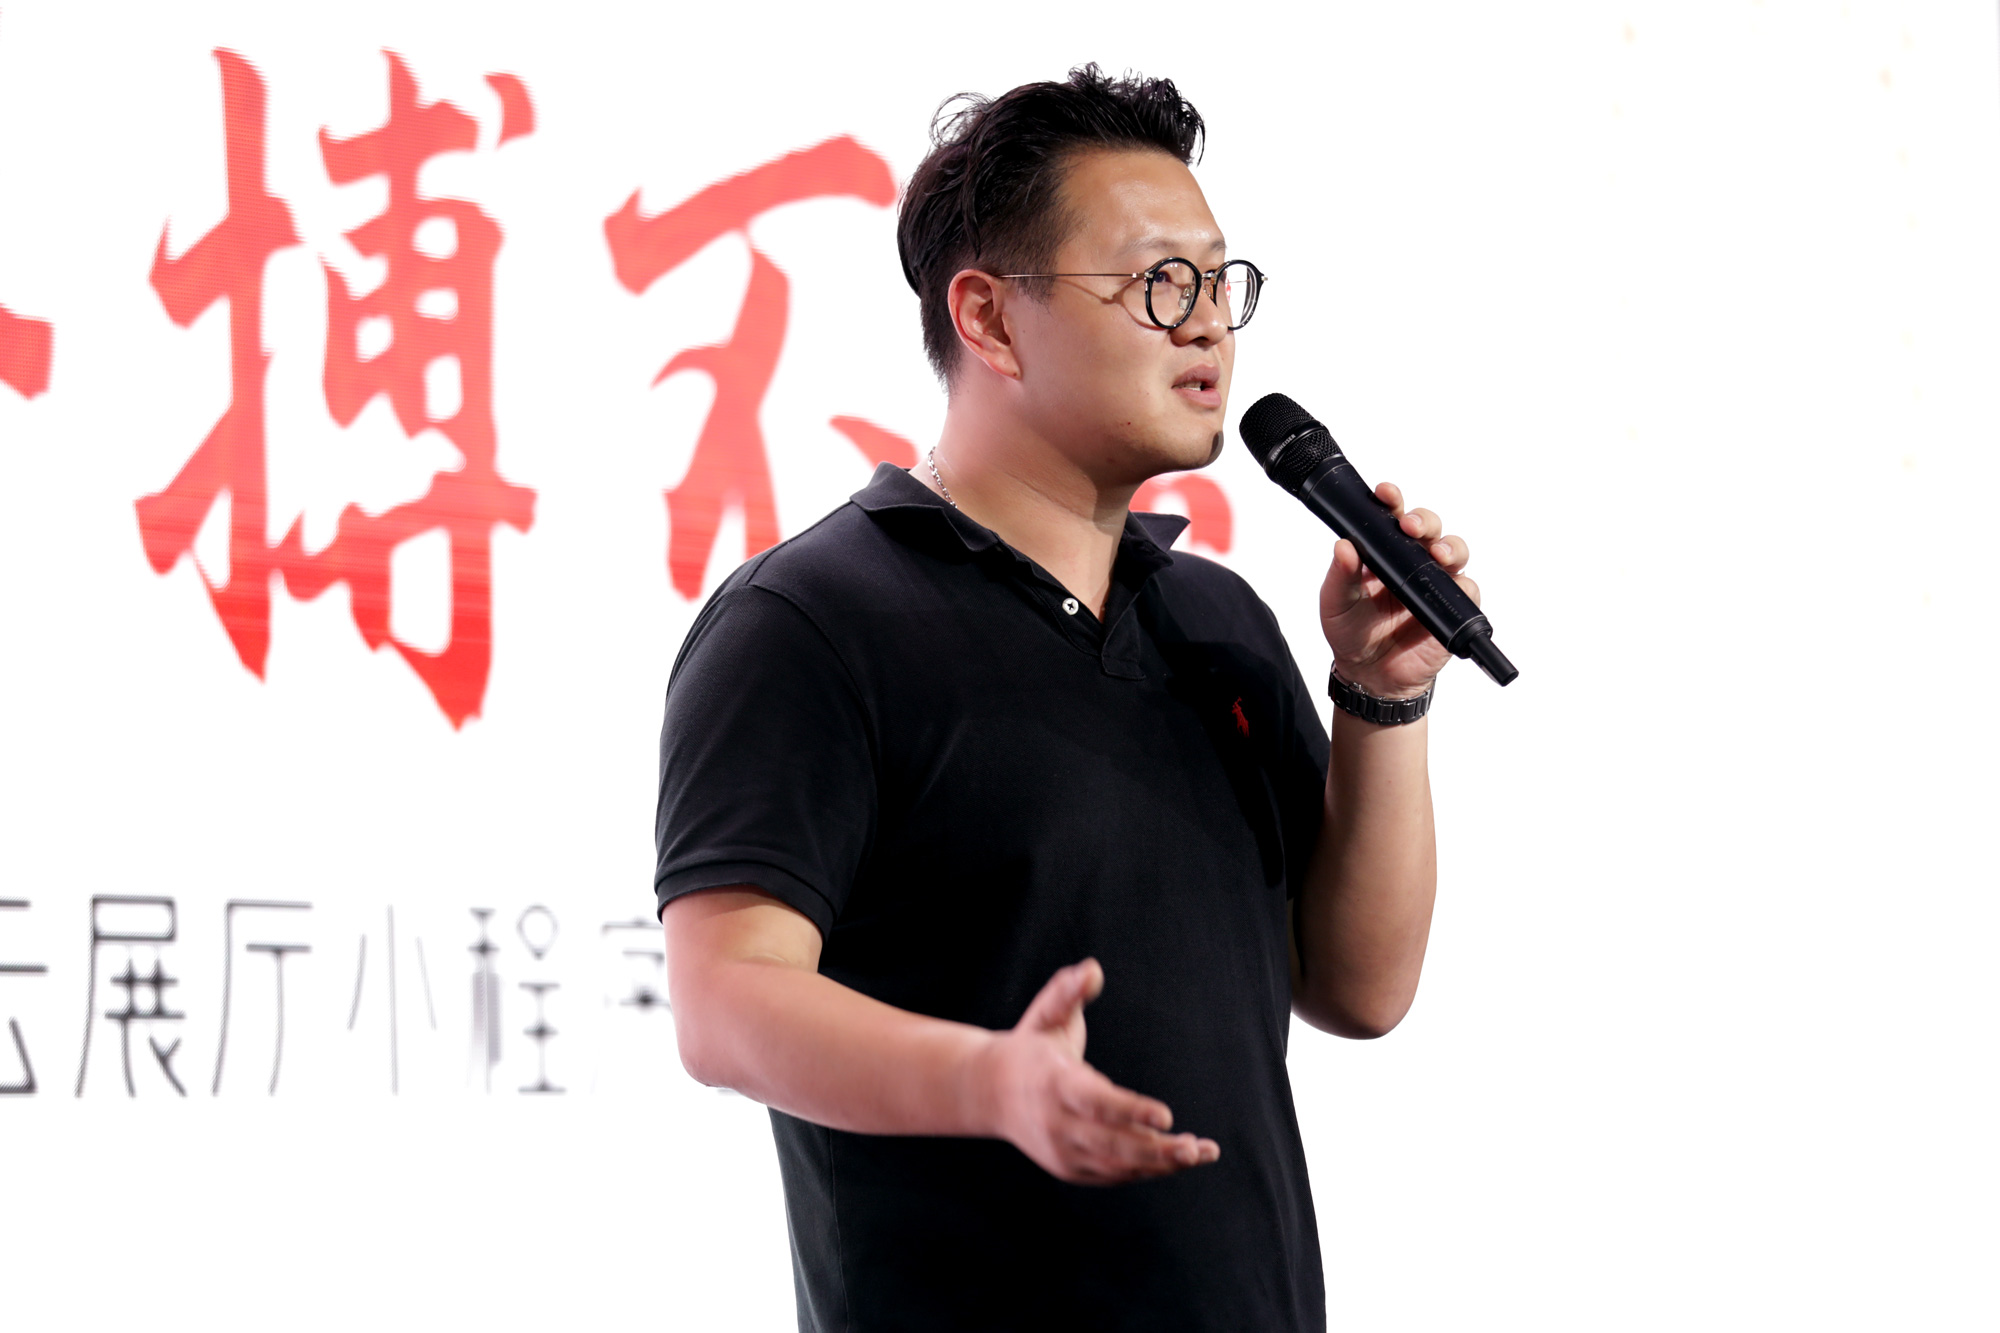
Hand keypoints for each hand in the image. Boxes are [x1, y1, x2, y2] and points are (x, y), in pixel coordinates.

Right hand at [983, 959, 1219, 1184]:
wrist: (989, 1091)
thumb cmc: (1030, 1045)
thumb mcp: (1046, 1014)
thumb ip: (1068, 990)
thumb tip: (1093, 969)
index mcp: (1052, 1083)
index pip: (1095, 1102)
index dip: (1131, 1110)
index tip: (1167, 1116)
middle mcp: (1056, 1124)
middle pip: (1111, 1144)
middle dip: (1156, 1149)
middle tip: (1195, 1149)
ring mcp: (1061, 1151)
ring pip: (1115, 1165)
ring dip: (1159, 1163)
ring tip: (1198, 1153)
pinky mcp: (1069, 1168)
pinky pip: (1111, 1174)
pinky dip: (1144, 1170)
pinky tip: (1174, 1160)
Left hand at [1320, 481, 1478, 699]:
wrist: (1369, 674)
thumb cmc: (1351, 632)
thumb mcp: (1336, 602)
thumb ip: (1340, 575)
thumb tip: (1343, 546)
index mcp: (1383, 551)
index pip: (1391, 516)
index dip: (1392, 500)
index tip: (1385, 493)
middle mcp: (1412, 561)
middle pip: (1429, 527)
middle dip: (1424, 520)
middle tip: (1411, 526)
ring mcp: (1434, 583)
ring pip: (1454, 551)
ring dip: (1449, 547)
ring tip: (1436, 554)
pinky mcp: (1452, 608)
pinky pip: (1468, 590)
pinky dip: (1464, 586)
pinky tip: (1452, 587)